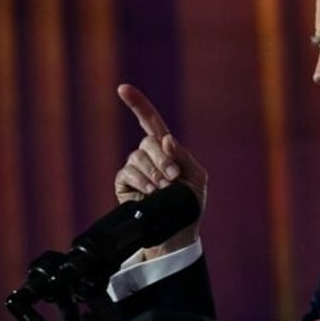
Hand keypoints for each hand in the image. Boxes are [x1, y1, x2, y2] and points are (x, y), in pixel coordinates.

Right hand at [114, 84, 207, 257]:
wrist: (178, 232)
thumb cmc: (189, 205)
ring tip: (164, 189)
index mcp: (168, 149)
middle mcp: (149, 155)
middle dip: (163, 159)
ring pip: (138, 158)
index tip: (123, 89)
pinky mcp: (124, 183)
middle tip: (174, 178)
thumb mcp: (196, 179)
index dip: (138, 104)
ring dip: (154, 174)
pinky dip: (141, 181)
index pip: (151, 122)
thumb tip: (165, 139)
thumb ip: (183, 157)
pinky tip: (150, 192)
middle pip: (149, 142)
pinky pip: (128, 173)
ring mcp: (135, 168)